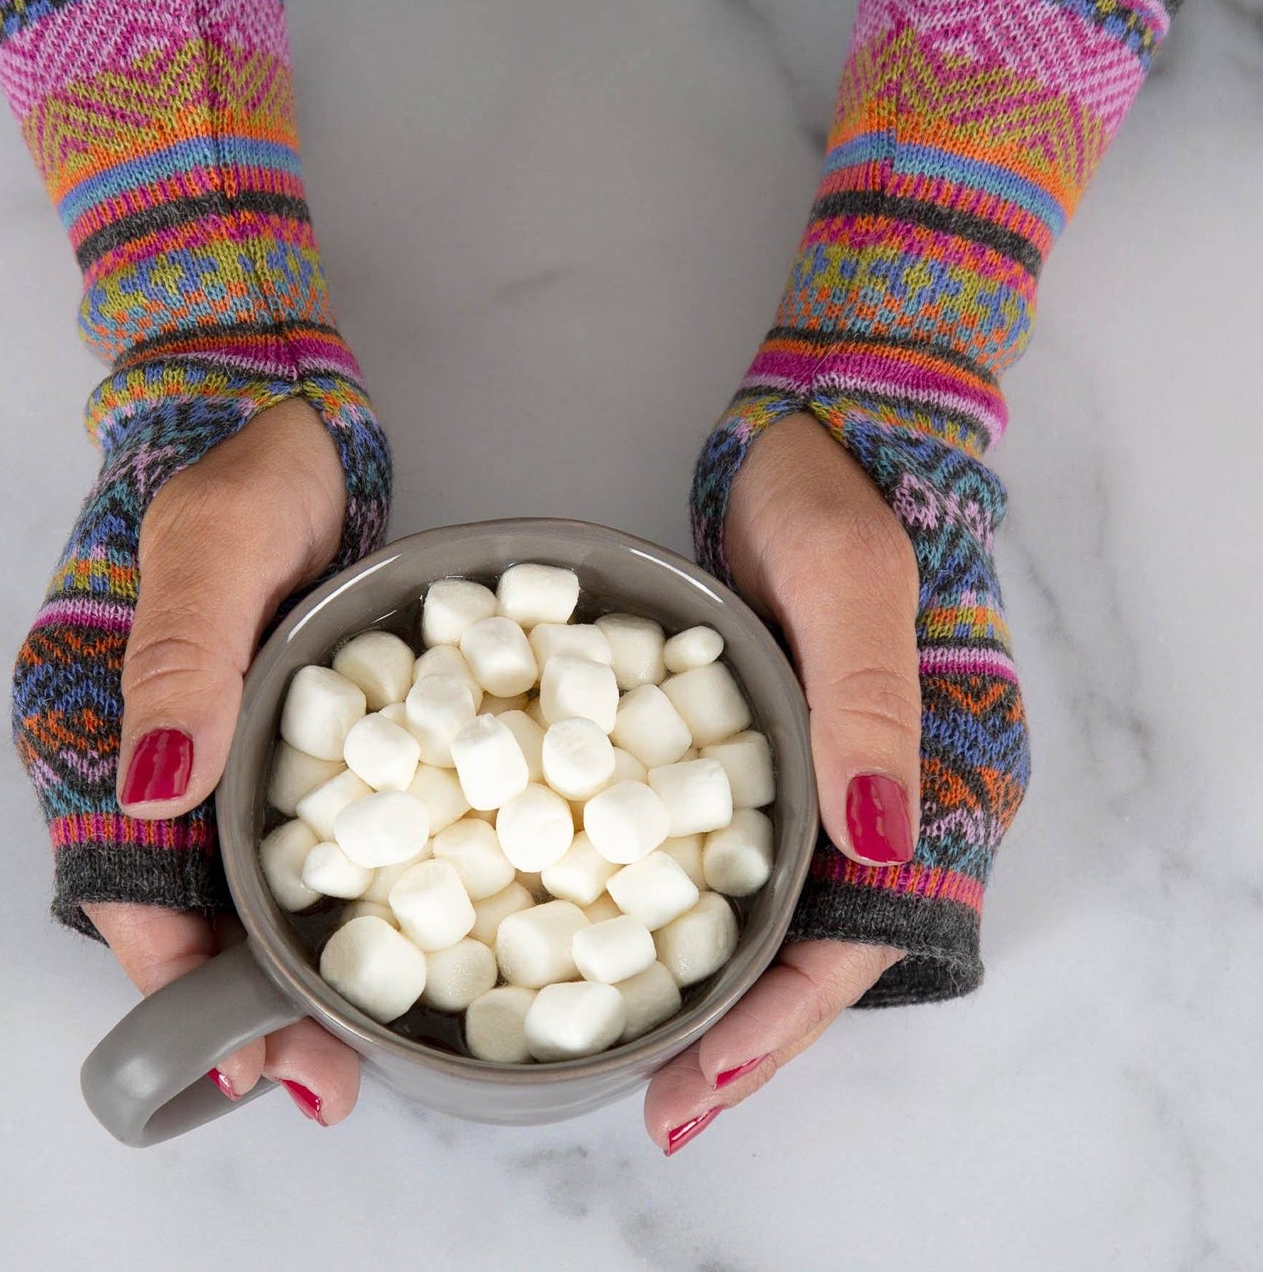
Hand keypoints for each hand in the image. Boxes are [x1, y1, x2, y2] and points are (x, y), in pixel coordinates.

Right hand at [83, 399, 363, 1124]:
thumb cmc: (244, 466)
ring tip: (357, 1040)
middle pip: (187, 906)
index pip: (126, 882)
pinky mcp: (287, 724)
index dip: (183, 980)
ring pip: (240, 882)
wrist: (288, 413)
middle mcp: (162, 750)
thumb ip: (184, 655)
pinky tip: (386, 932)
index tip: (251, 1057)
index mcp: (108, 722)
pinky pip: (299, 826)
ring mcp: (226, 740)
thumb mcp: (215, 545)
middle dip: (245, 1002)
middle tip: (326, 1077)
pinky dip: (330, 891)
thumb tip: (159, 789)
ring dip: (289, 964)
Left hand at [645, 412, 917, 1153]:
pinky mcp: (763, 754)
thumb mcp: (851, 586)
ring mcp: (814, 781)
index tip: (706, 1077)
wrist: (806, 440)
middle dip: (745, 1037)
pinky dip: (686, 912)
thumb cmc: (836, 500)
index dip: (787, 1016)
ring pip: (772, 917)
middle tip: (663, 1106)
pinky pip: (729, 855)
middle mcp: (871, 799)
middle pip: (814, 950)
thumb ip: (867, 705)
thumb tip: (873, 836)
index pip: (863, 930)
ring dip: (714, 994)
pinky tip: (624, 945)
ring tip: (642, 1061)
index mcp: (921, 777)